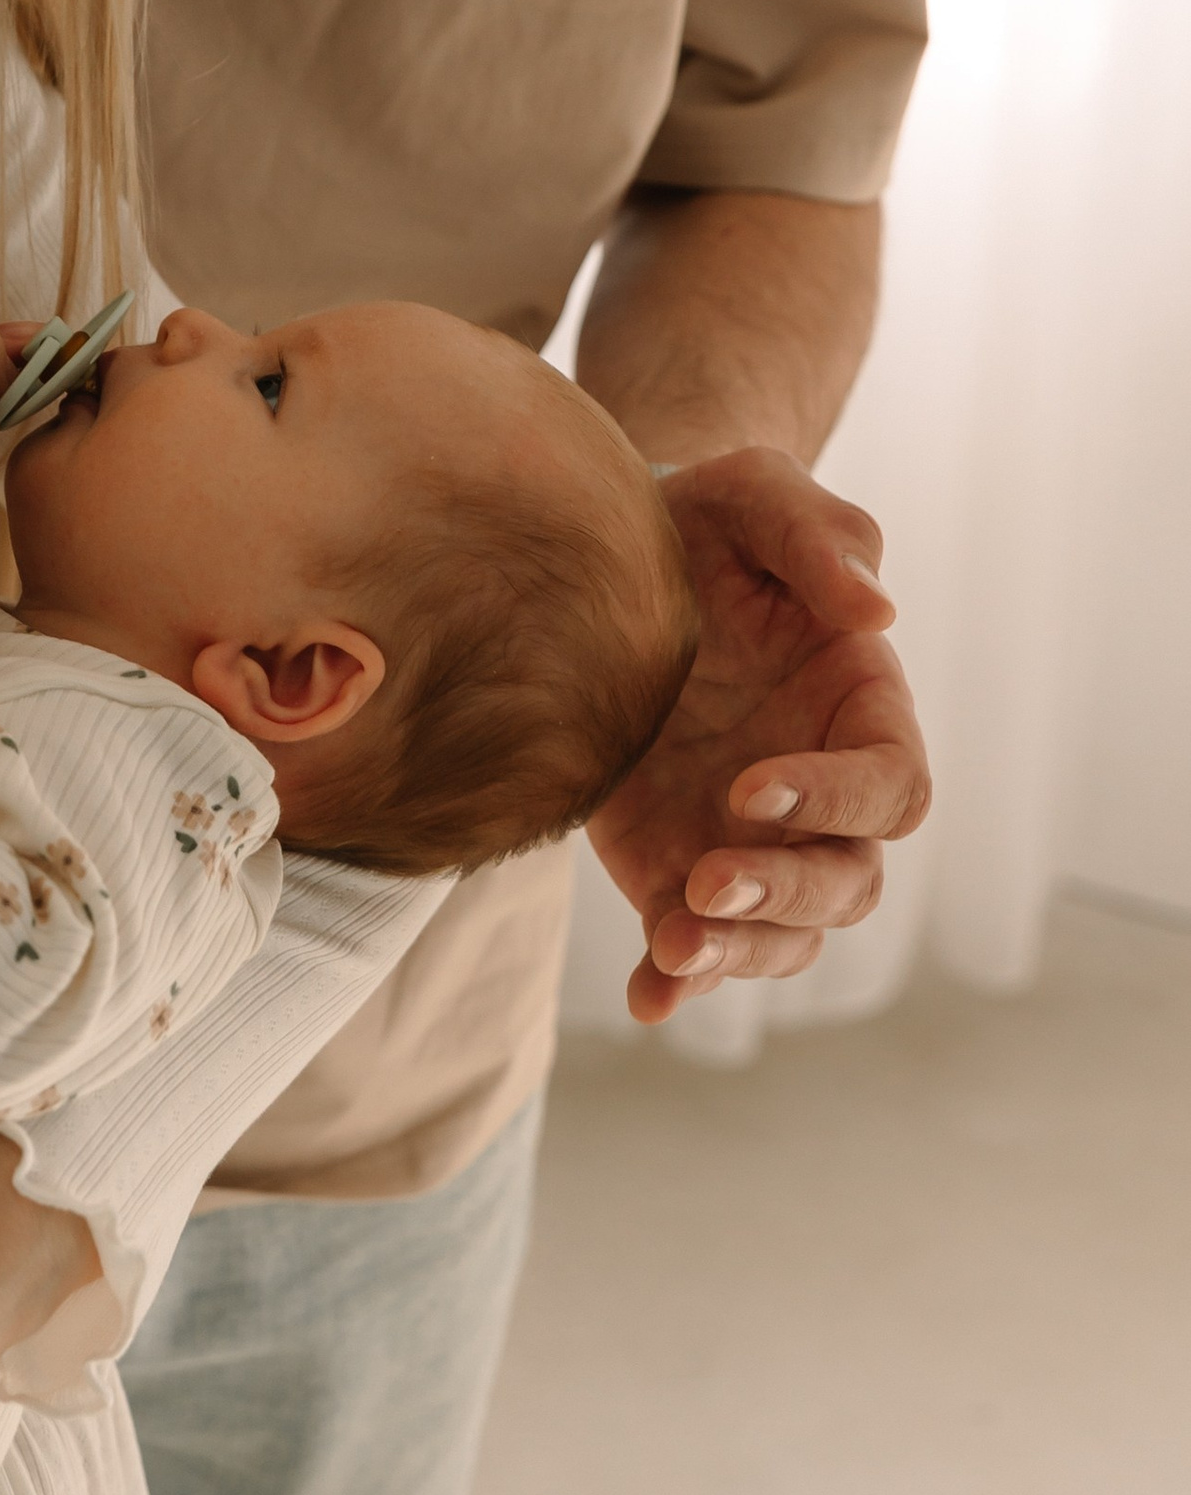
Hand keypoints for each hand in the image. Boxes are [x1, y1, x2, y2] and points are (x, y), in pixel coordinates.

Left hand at [591, 445, 930, 1024]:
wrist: (601, 558)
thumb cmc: (701, 516)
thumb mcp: (754, 493)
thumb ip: (821, 537)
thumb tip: (879, 614)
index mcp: (861, 709)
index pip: (893, 785)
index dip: (836, 798)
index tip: (750, 784)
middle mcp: (816, 788)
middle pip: (848, 882)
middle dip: (787, 893)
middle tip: (708, 882)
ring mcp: (746, 837)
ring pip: (787, 934)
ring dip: (741, 953)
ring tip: (674, 948)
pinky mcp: (671, 864)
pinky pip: (693, 945)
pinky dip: (678, 985)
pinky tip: (649, 1001)